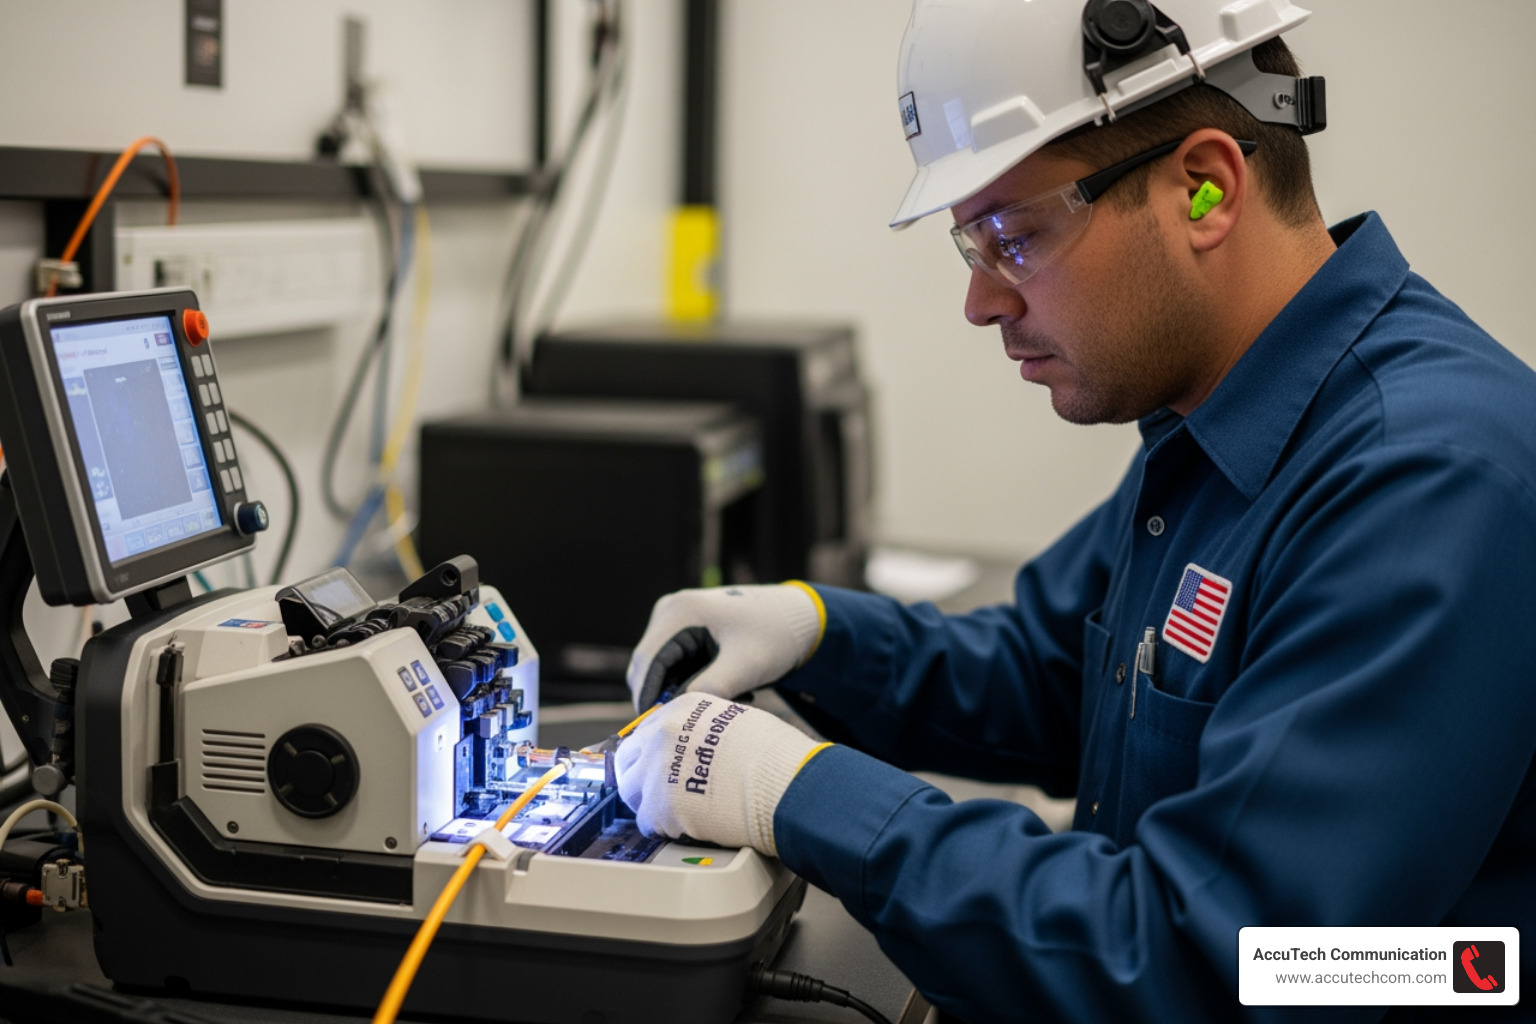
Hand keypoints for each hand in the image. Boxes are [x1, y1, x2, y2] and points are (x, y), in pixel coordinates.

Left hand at [615, 693, 829, 855]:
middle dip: (639, 773)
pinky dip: (662, 827)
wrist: (782, 784)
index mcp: (681, 710)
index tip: (658, 763)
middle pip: (629, 756)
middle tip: (657, 790)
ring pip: (631, 790)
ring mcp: (655, 770)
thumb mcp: (736, 720)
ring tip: (671, 812)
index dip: (654, 751)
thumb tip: (700, 747)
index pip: (649, 729)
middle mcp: (661, 734)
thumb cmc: (774, 755)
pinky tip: (683, 828)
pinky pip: (646, 821)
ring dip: (647, 801)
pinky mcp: (658, 807)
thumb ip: (705, 730)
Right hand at [626, 583, 824, 710]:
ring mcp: (676, 620)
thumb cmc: (775, 636)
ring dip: (681, 691)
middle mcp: (671, 611)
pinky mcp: (686, 631)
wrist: (798, 618)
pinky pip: (676, 664)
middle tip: (692, 721)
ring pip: (662, 668)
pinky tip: (723, 690)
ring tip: (720, 701)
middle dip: (665, 696)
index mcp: (680, 612)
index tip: (656, 729)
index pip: (647, 661)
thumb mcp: (744, 666)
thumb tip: (676, 715)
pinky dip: (690, 683)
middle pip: (649, 666)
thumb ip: (710, 689)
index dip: (648, 696)